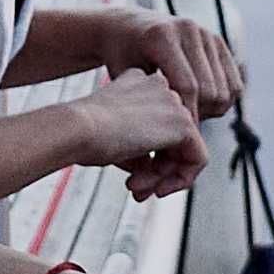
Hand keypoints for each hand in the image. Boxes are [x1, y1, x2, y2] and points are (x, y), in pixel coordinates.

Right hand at [71, 70, 205, 198]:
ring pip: (182, 150)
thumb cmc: (82, 135)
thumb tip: (156, 172)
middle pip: (171, 138)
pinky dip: (181, 179)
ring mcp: (174, 102)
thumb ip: (139, 150)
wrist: (76, 129)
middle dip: (155, 171)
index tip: (130, 176)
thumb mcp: (113, 139)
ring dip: (161, 177)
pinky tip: (158, 190)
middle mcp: (160, 86)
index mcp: (139, 82)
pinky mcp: (183, 123)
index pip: (156, 124)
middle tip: (135, 190)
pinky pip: (197, 158)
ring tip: (137, 191)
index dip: (147, 157)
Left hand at [107, 16, 244, 122]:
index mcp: (162, 37)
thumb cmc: (120, 58)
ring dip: (211, 111)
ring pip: (226, 91)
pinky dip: (222, 102)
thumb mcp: (123, 78)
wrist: (128, 27)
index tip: (177, 141)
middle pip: (211, 90)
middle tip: (178, 128)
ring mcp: (207, 34)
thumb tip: (171, 133)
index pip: (187, 87)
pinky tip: (199, 106)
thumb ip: (145, 101)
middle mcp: (189, 29)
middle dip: (198, 116)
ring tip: (186, 114)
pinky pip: (234, 84)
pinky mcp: (219, 42)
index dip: (187, 118)